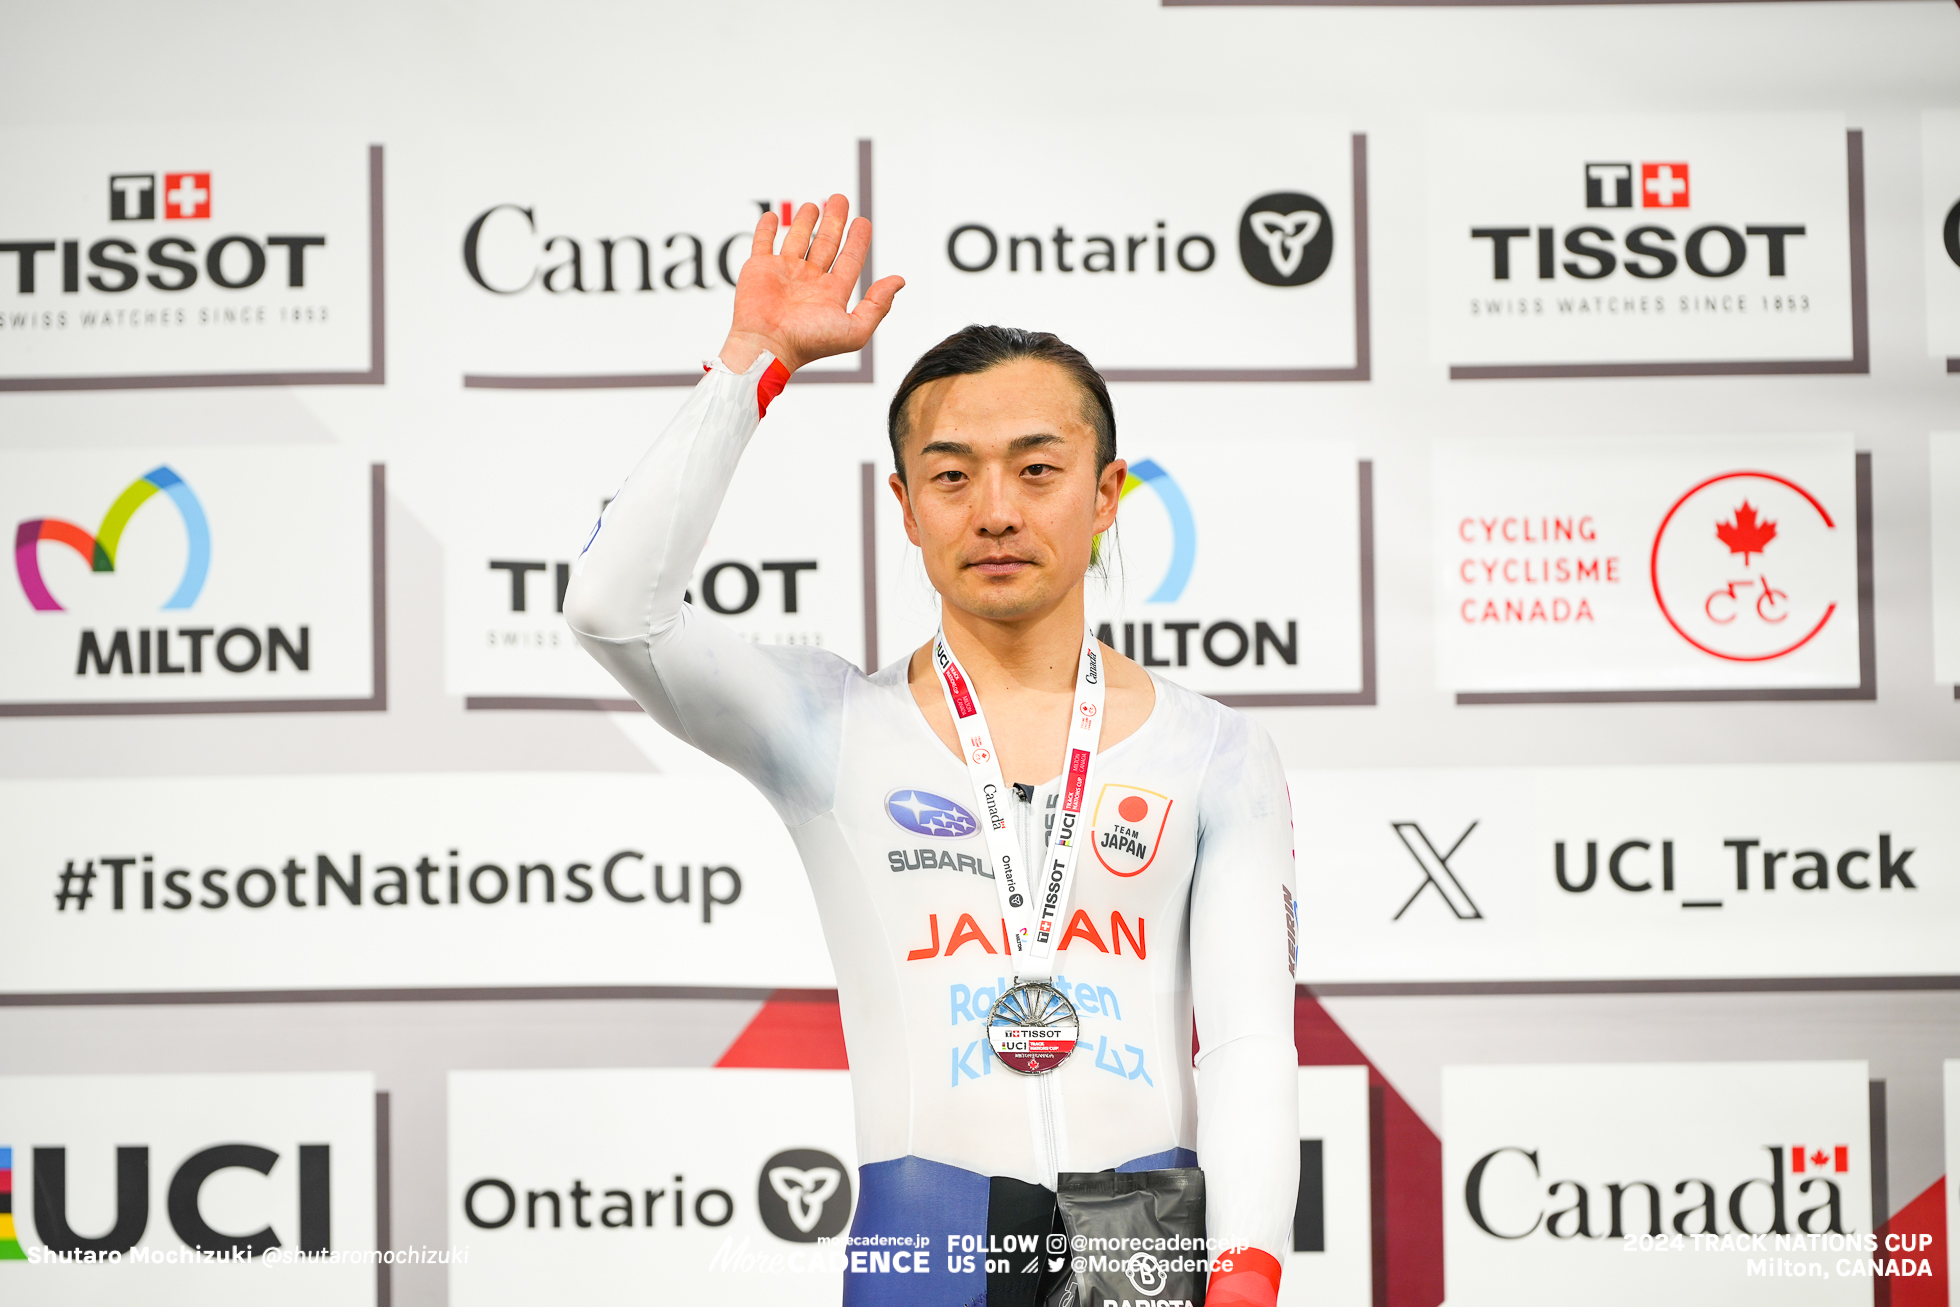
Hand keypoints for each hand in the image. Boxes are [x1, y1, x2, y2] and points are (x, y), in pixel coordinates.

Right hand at [719, 194, 903, 373]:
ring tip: (814, 206)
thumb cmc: (809, 343)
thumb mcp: (855, 330)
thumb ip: (878, 306)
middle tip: (839, 200)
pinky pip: (763, 243)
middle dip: (834, 221)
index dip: (858, 240)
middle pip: (825, 244)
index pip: (849, 260)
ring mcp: (783, 273)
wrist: (767, 345)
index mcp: (830, 294)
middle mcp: (808, 282)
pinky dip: (767, 229)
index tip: (863, 222)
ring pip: (797, 240)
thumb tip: (899, 281)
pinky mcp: (759, 268)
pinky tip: (774, 217)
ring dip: (806, 222)